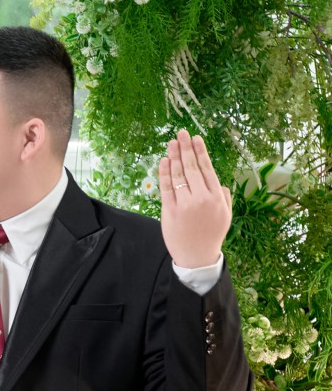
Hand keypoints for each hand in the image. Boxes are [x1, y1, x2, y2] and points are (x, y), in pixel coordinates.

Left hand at [158, 128, 231, 267]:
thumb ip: (223, 195)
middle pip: (191, 168)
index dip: (200, 152)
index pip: (207, 168)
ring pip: (178, 176)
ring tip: (171, 143)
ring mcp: (184, 205)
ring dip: (174, 156)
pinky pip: (166, 188)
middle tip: (181, 133)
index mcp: (216, 196)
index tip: (195, 138)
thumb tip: (218, 180)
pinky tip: (164, 161)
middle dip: (185, 148)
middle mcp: (201, 198)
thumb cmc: (212, 235)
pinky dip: (164, 174)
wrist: (197, 257)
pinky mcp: (170, 212)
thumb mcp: (226, 215)